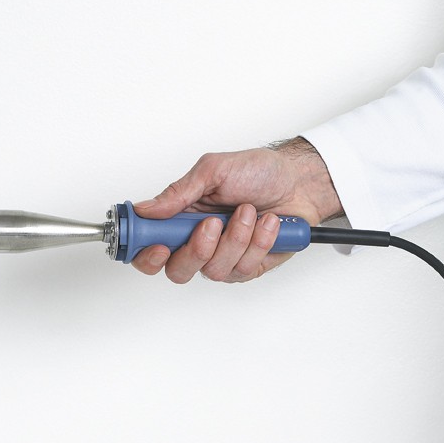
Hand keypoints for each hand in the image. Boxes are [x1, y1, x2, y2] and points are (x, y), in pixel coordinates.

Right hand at [131, 137, 342, 282]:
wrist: (298, 181)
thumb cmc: (256, 172)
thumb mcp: (213, 171)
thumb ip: (178, 193)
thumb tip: (145, 209)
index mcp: (180, 220)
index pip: (149, 249)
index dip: (147, 256)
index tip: (159, 246)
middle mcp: (198, 243)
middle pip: (178, 271)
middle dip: (196, 250)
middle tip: (211, 225)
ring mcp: (224, 258)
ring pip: (214, 270)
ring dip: (235, 238)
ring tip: (248, 212)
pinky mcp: (248, 267)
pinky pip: (244, 268)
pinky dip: (258, 242)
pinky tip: (267, 223)